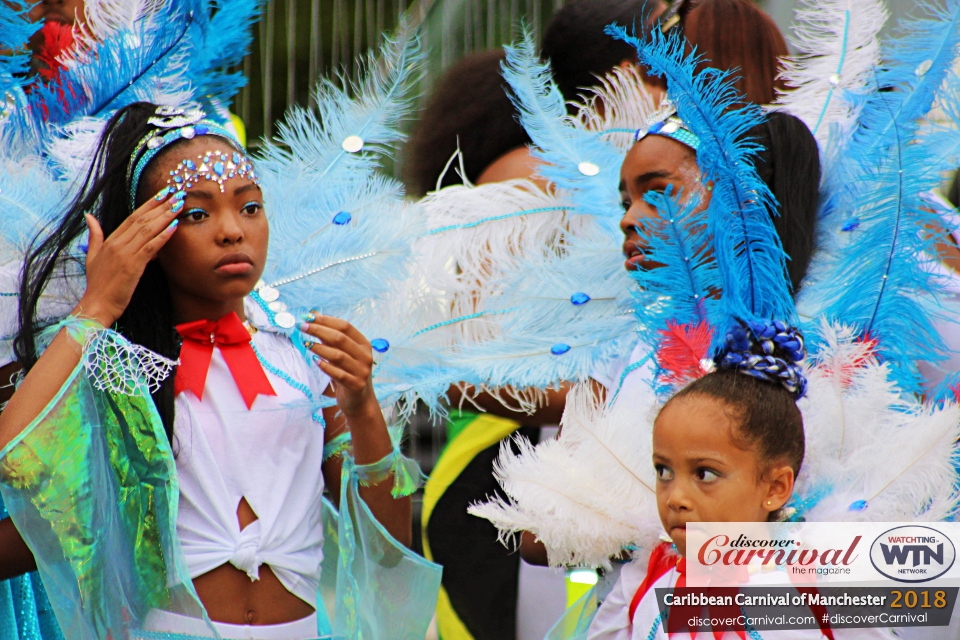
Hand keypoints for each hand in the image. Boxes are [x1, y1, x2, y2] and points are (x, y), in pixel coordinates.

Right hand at [76, 188, 182, 325]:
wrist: (96, 305)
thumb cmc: (98, 285)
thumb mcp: (92, 257)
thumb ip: (94, 236)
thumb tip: (89, 216)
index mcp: (109, 240)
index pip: (132, 217)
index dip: (149, 204)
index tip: (163, 194)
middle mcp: (117, 244)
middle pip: (142, 219)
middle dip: (161, 205)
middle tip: (177, 193)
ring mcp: (124, 254)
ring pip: (147, 229)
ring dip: (166, 216)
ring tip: (180, 204)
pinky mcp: (132, 266)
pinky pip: (150, 247)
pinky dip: (163, 235)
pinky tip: (174, 226)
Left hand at [300, 314, 377, 418]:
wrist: (360, 401)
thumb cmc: (349, 373)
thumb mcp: (342, 353)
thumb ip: (329, 335)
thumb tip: (314, 315)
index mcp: (364, 344)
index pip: (345, 326)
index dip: (326, 320)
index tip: (308, 317)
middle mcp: (365, 356)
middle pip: (340, 338)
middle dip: (319, 330)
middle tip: (302, 327)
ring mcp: (362, 371)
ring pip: (338, 355)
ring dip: (320, 347)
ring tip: (306, 343)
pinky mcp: (355, 385)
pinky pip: (338, 374)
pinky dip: (325, 366)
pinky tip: (315, 361)